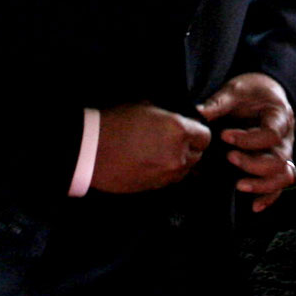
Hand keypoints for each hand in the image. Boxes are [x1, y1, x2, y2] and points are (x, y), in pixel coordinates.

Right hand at [90, 101, 210, 193]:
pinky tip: (151, 164)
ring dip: (179, 162)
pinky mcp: (154, 188)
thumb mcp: (146, 107)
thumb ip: (167, 116)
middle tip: (173, 141)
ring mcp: (166, 175)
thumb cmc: (115, 122)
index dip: (198, 133)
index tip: (189, 130)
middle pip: (198, 156)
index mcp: (179, 132)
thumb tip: (176, 119)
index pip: (205, 137)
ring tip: (161, 153)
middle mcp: (178, 156)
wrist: (90, 150)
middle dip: (190, 148)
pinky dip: (165, 173)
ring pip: (185, 171)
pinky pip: (169, 181)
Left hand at [197, 73, 295, 212]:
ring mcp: (283, 153)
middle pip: (278, 160)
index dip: (248, 139)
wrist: (266, 91)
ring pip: (283, 176)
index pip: (270, 134)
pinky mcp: (277, 164)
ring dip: (261, 184)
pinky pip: (280, 185)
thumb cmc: (253, 91)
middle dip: (252, 164)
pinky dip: (269, 197)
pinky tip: (254, 205)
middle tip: (229, 158)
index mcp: (279, 116)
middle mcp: (286, 138)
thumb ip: (219, 103)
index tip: (224, 135)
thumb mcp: (236, 90)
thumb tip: (198, 113)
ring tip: (239, 185)